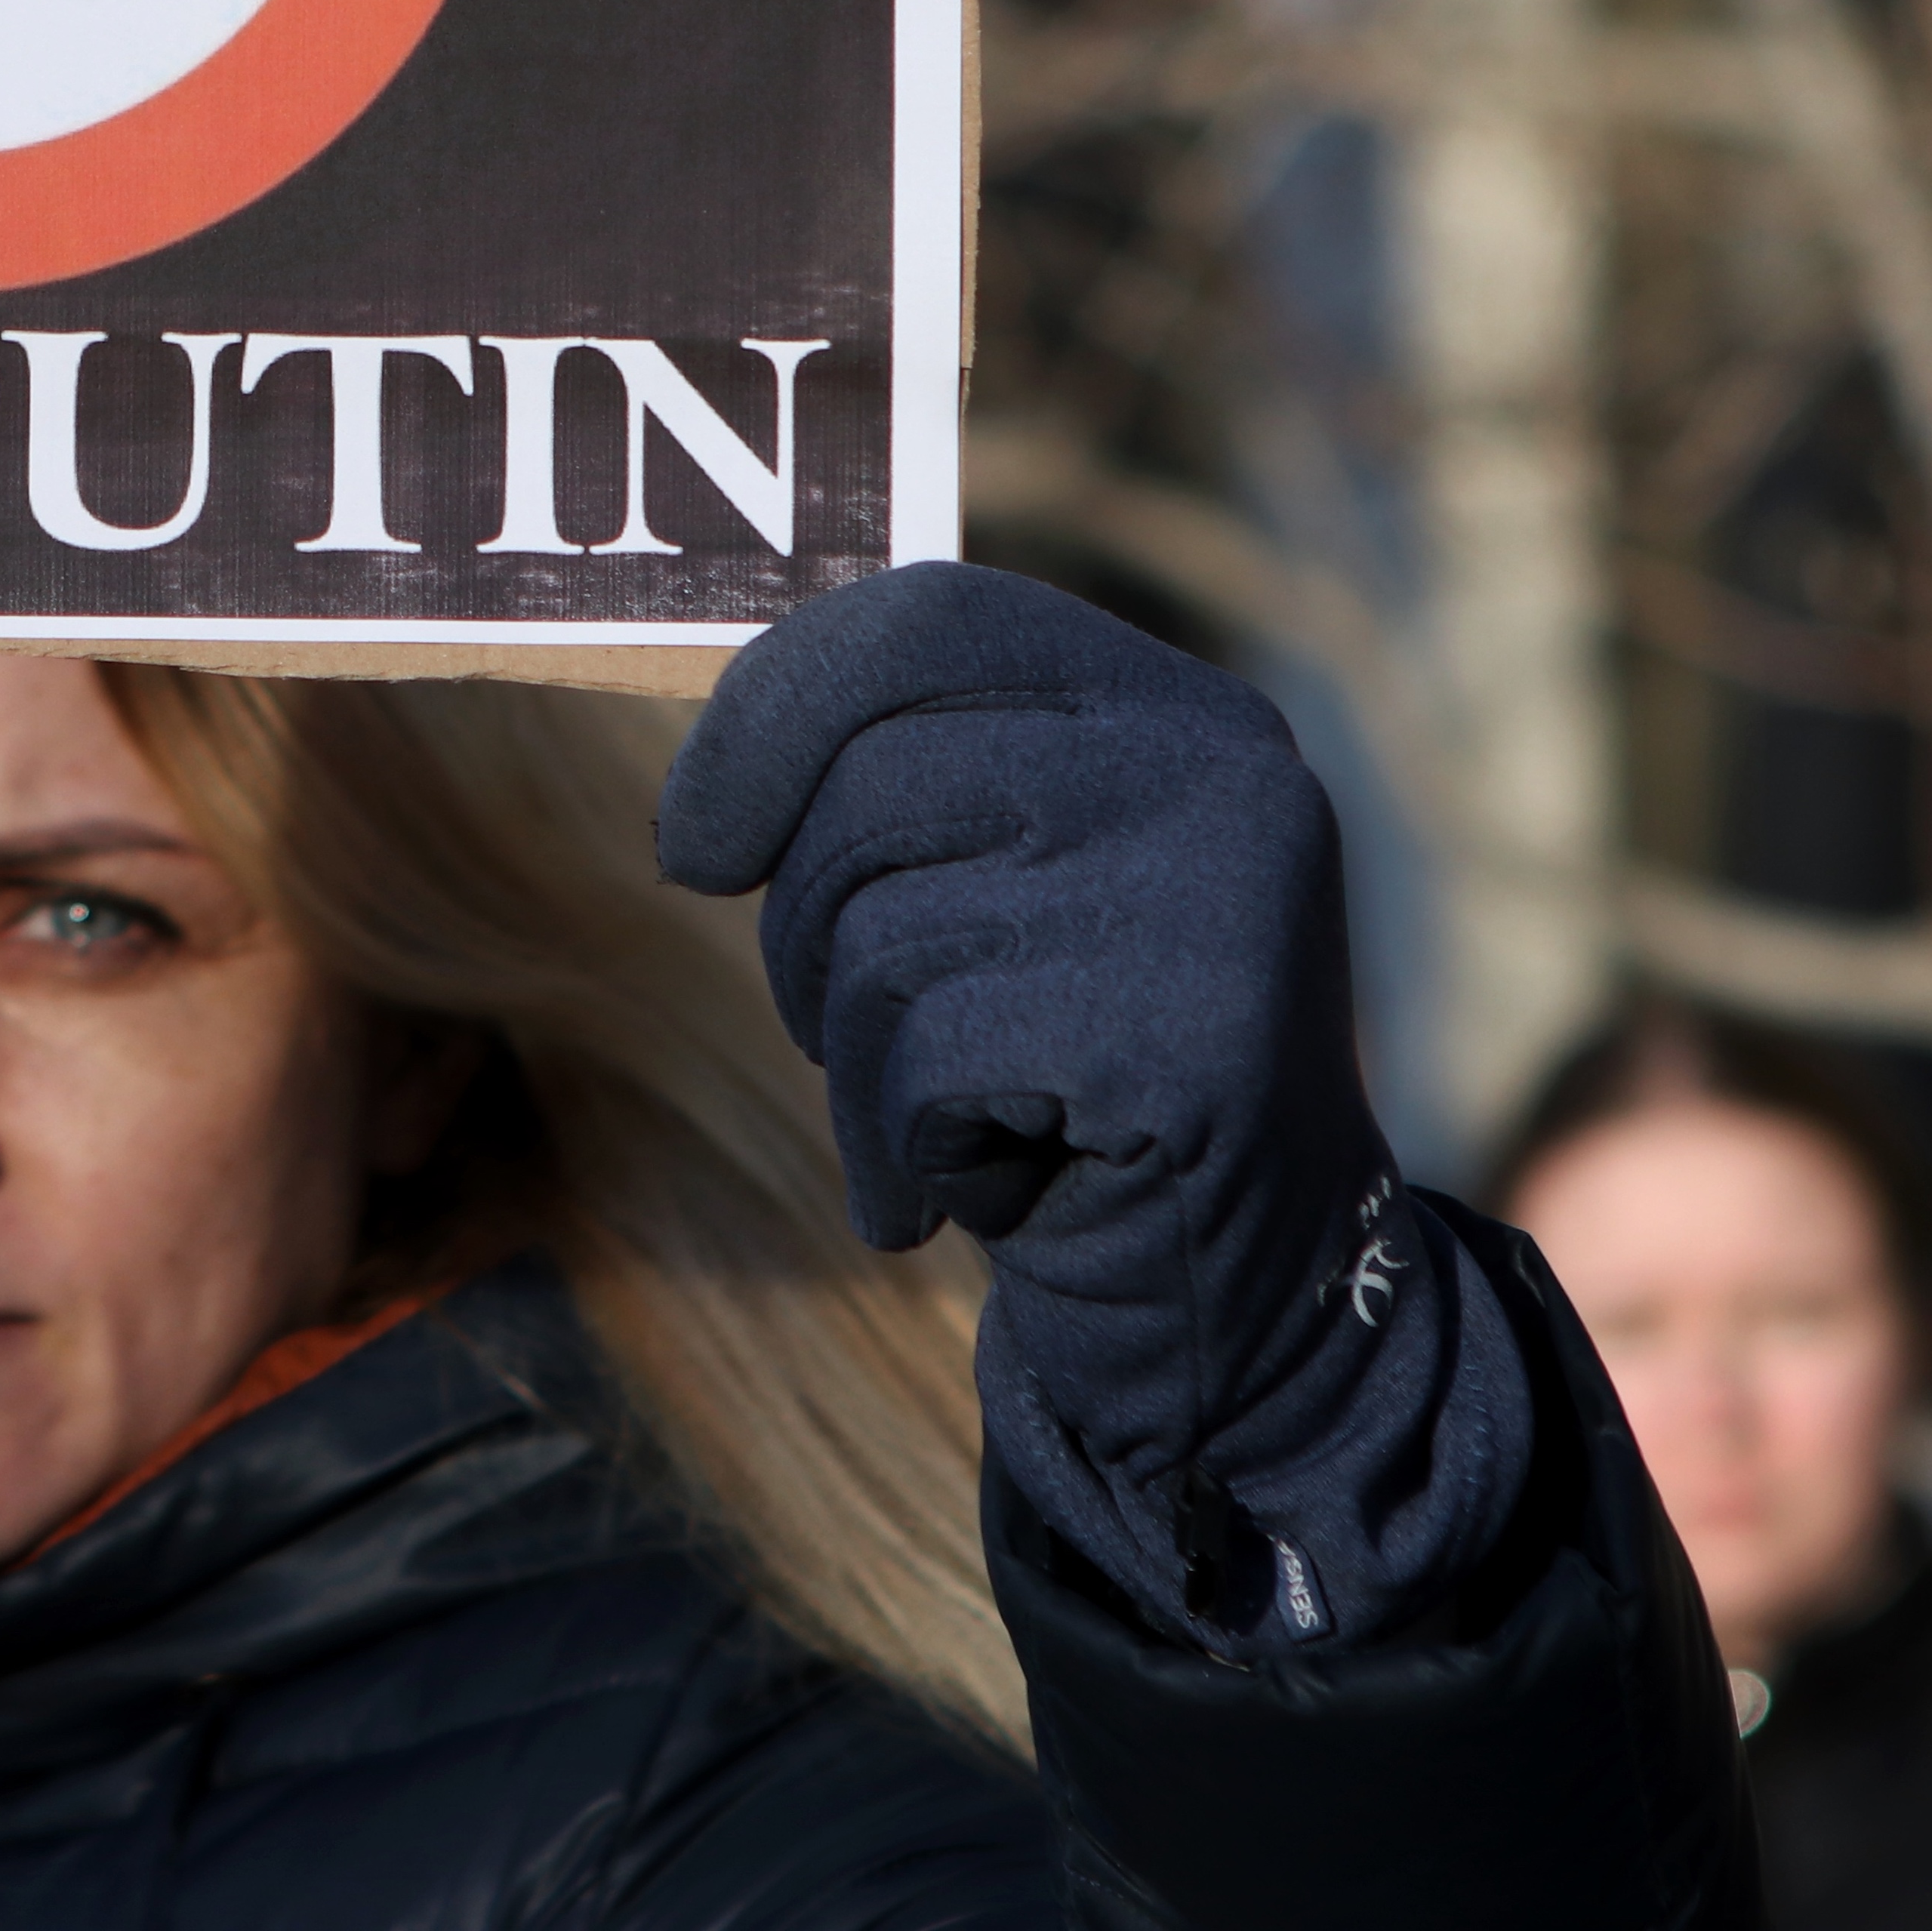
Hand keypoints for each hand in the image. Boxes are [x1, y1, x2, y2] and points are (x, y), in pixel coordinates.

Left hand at [657, 562, 1526, 1650]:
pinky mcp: (1193, 1043)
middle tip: (871, 1045)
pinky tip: (990, 1187)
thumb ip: (894, 795)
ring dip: (862, 1064)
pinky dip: (910, 1149)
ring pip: (882, 932)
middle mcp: (1218, 773)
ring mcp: (1219, 900)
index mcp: (1171, 711)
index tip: (695, 845)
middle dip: (807, 936)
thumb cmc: (1065, 1091)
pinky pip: (929, 1062)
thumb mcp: (993, 901)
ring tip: (957, 1122)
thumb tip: (701, 804)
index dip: (769, 714)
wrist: (1236, 1312)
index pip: (924, 619)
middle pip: (871, 787)